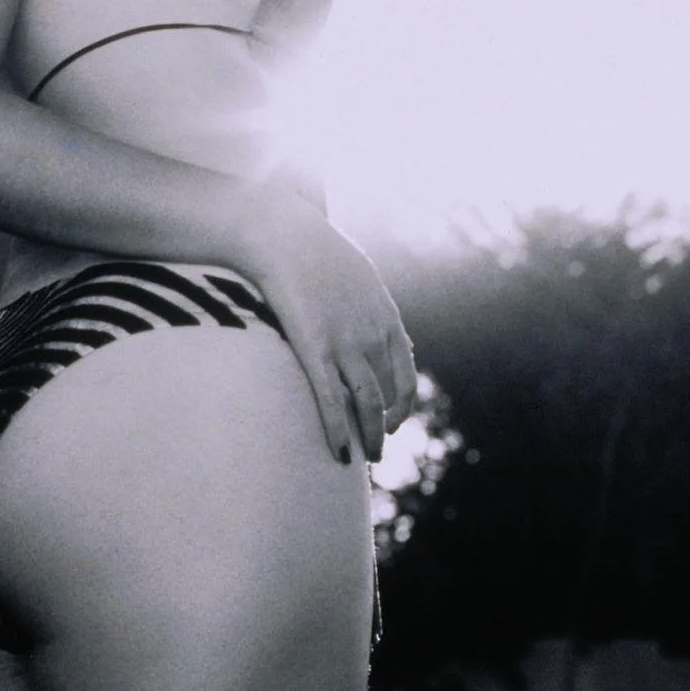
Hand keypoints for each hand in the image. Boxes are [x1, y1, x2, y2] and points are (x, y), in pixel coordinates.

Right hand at [242, 195, 417, 465]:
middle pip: (389, 395)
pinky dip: (338, 431)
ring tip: (364, 459)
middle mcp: (375, 334)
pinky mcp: (315, 348)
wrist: (283, 231)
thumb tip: (356, 312)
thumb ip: (360, 300)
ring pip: (367, 405)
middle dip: (386, 427)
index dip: (404, 404)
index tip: (395, 421)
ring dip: (368, 437)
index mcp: (387, 317)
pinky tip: (339, 452)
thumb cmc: (310, 246)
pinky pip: (332, 400)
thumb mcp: (351, 272)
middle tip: (378, 450)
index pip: (406, 374)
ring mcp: (347, 342)